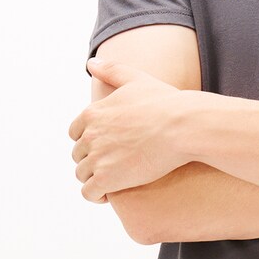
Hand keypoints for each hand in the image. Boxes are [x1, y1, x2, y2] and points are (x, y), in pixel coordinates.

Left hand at [69, 58, 190, 201]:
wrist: (183, 126)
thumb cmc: (166, 102)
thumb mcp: (136, 79)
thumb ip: (111, 70)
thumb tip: (91, 63)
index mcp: (93, 113)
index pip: (75, 132)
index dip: (89, 140)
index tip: (105, 146)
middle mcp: (90, 135)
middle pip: (79, 154)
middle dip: (92, 159)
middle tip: (113, 164)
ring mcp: (97, 158)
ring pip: (82, 174)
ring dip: (94, 178)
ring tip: (113, 180)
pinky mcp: (108, 178)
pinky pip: (89, 193)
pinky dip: (95, 195)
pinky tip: (108, 194)